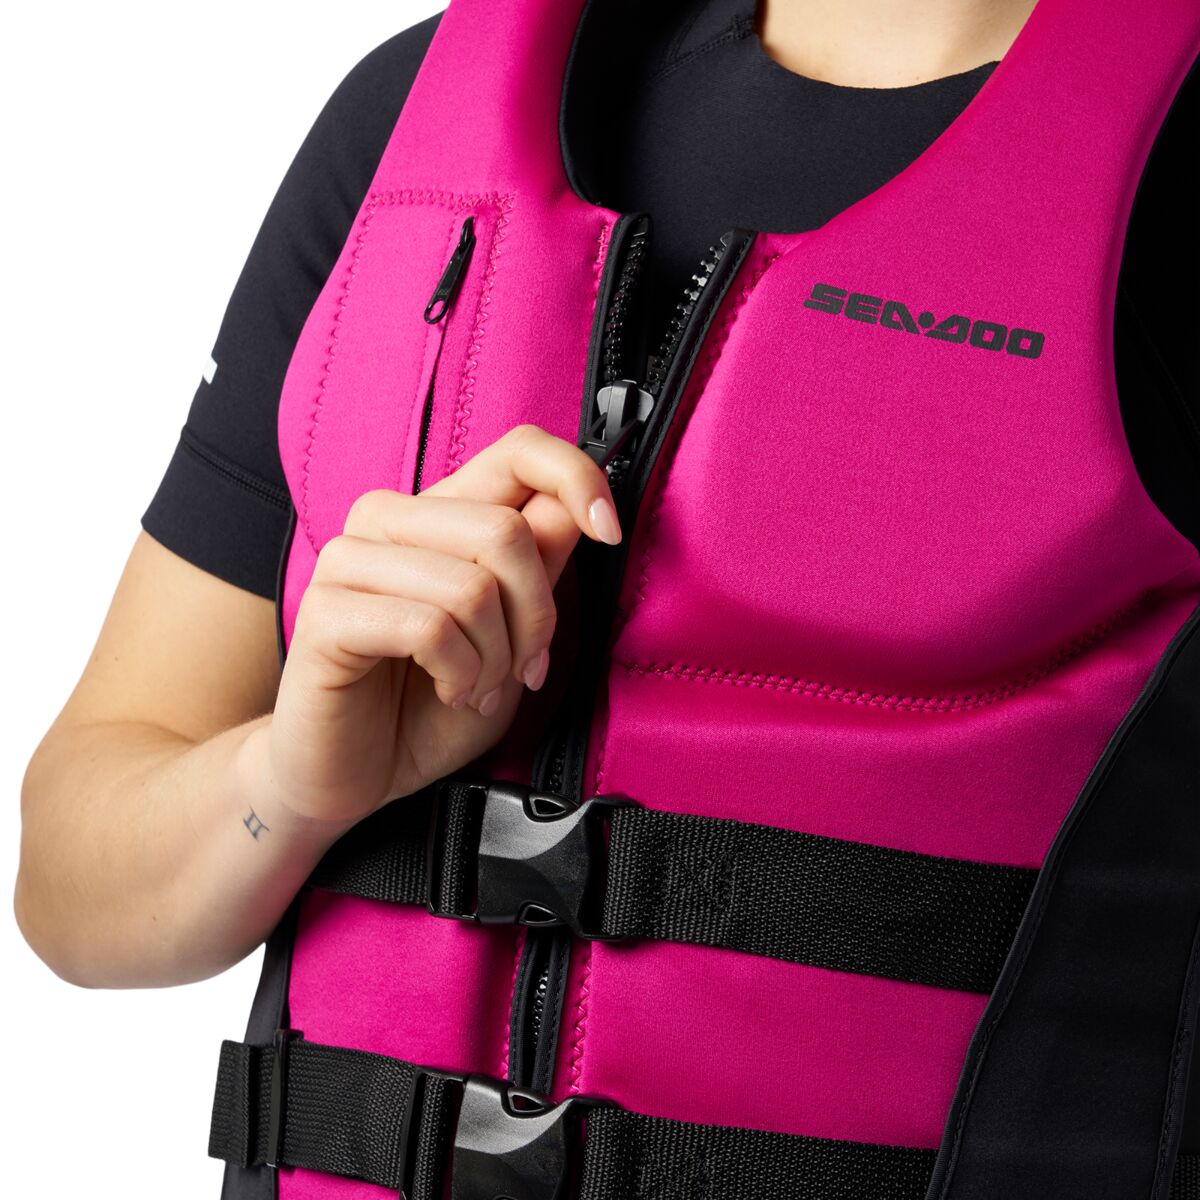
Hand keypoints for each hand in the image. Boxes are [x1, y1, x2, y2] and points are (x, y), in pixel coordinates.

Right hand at [257, 423, 622, 825]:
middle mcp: (391, 520)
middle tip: (524, 667)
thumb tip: (578, 511)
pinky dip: (460, 674)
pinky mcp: (324, 612)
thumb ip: (538, 568)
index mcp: (442, 513)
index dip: (576, 477)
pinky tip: (449, 690)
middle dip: (536, 617)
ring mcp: (350, 561)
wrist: (359, 775)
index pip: (519, 449)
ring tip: (478, 687)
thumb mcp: (511, 636)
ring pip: (471, 586)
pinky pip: (428, 628)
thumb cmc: (430, 704)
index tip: (608, 531)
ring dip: (495, 658)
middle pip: (505, 530)